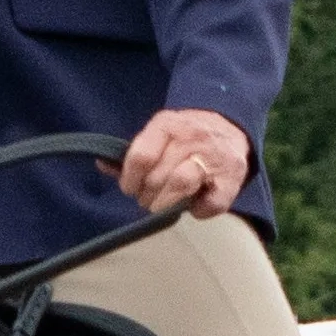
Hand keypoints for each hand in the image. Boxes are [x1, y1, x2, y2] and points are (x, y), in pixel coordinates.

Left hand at [110, 108, 251, 217]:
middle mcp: (190, 137)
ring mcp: (213, 156)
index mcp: (167, 124)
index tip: (130, 188)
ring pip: (181, 184)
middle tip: (146, 200)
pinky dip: (199, 211)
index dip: (130, 179)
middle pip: (158, 175)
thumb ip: (134, 153)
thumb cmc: (185, 136)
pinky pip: (212, 202)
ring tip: (162, 206)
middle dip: (146, 195)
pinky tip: (193, 207)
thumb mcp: (159, 134)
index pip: (141, 156)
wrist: (230, 126)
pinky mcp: (233, 176)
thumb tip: (103, 164)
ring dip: (165, 204)